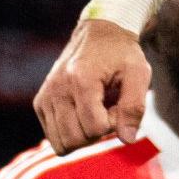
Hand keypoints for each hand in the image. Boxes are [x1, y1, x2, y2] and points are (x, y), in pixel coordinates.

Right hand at [35, 16, 150, 151]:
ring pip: (62, 144)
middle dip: (97, 133)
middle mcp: (57, 89)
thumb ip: (134, 107)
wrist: (100, 34)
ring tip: (94, 112)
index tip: (118, 105)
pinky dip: (70, 133)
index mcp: (81, 80)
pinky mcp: (40, 103)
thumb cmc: (122, 54)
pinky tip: (82, 114)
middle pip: (76, 139)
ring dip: (83, 135)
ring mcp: (45, 96)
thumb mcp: (138, 74)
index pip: (95, 128)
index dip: (113, 123)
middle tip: (107, 109)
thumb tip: (126, 139)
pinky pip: (54, 138)